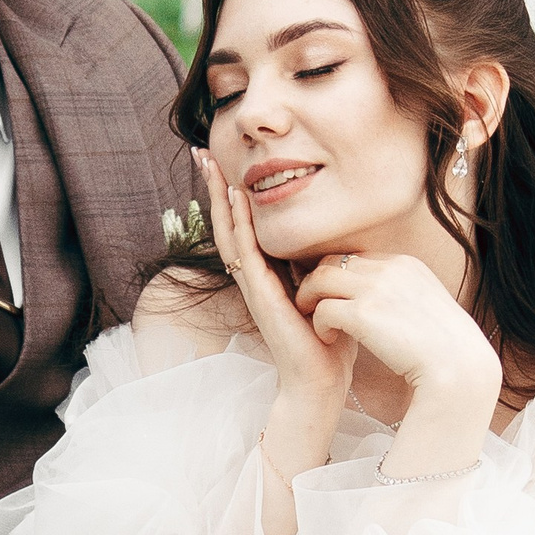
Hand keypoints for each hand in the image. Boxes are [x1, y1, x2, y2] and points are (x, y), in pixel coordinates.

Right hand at [195, 149, 353, 434]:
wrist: (321, 382)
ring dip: (219, 197)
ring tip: (209, 165)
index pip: (243, 226)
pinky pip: (246, 253)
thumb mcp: (326, 291)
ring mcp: (253, 287)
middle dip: (215, 187)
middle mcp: (254, 278)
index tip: (225, 163)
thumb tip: (333, 243)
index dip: (232, 195)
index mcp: (267, 275)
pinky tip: (235, 199)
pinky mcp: (260, 297)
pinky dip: (239, 225)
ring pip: (229, 232)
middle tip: (200, 152)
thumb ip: (321, 266)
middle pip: (227, 223)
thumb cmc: (328, 342)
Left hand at [291, 249, 500, 413]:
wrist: (459, 368)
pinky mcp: (363, 314)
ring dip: (310, 299)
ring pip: (320, 278)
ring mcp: (376, 289)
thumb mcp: (428, 308)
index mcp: (406, 264)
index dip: (339, 276)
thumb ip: (404, 296)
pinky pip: (323, 309)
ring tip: (314, 321)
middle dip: (316, 282)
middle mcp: (389, 268)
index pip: (357, 257)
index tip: (334, 298)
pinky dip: (319, 324)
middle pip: (333, 260)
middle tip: (312, 307)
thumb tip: (388, 305)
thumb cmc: (446, 349)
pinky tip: (327, 339)